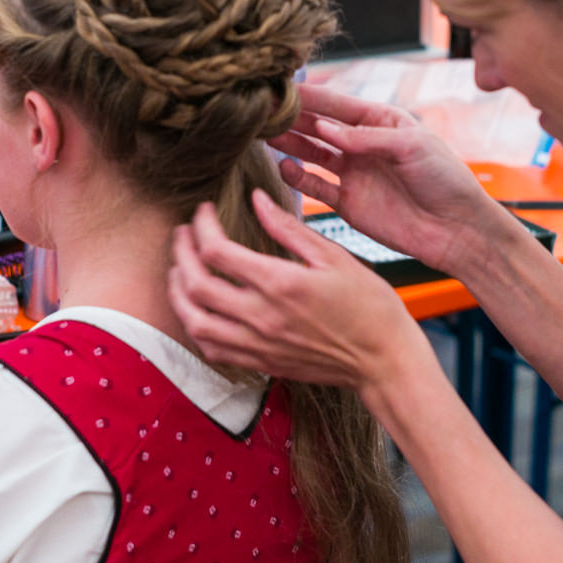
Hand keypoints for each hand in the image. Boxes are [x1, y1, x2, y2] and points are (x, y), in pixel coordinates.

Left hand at [169, 189, 433, 397]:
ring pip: (194, 321)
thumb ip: (288, 228)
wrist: (384, 360)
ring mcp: (258, 344)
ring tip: (179, 270)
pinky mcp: (261, 363)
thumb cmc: (368, 305)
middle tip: (183, 233)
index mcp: (280, 283)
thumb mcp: (334, 257)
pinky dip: (195, 327)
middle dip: (180, 253)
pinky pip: (211, 349)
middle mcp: (261, 317)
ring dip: (178, 293)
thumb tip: (257, 199)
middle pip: (195, 284)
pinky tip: (197, 309)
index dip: (202, 226)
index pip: (217, 251)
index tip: (205, 212)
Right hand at [270, 83, 505, 279]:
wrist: (459, 230)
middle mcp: (364, 144)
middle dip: (292, 118)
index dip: (310, 97)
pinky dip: (299, 179)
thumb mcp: (412, 147)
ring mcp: (355, 174)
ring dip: (290, 144)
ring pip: (313, 154)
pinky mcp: (349, 204)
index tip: (280, 89)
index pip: (338, 104)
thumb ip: (366, 137)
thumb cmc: (446, 180)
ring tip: (266, 136)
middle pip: (319, 127)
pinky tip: (285, 168)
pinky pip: (317, 188)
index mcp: (381, 122)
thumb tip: (324, 128)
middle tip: (263, 110)